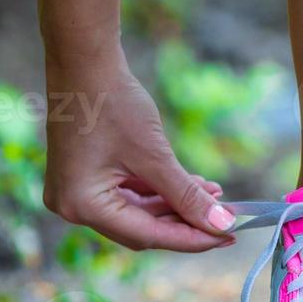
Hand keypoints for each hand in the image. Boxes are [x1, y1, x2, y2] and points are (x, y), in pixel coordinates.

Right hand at [43, 49, 235, 251]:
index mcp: (82, 206)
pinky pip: (131, 194)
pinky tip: (194, 185)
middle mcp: (73, 207)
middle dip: (187, 223)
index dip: (192, 239)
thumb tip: (221, 224)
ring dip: (178, 206)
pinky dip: (161, 192)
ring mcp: (78, 192)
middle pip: (143, 229)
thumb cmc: (114, 105)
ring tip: (217, 197)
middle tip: (228, 222)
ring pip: (139, 213)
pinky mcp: (88, 177)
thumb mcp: (155, 156)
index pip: (148, 236)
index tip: (228, 237)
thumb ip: (186, 195)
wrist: (85, 62)